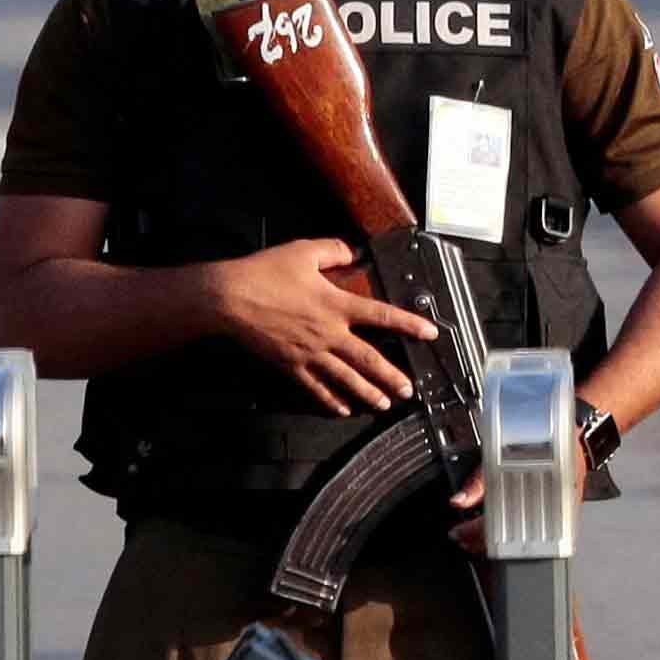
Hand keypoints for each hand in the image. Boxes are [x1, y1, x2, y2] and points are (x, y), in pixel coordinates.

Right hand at [205, 239, 432, 414]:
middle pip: (368, 359)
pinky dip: (330, 400)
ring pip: (345, 379)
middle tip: (409, 390)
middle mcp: (328, 333)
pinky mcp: (290, 365)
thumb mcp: (303, 251)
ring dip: (367, 393)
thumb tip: (353, 250)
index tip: (431, 334)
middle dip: (391, 376)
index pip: (381, 316)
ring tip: (384, 404)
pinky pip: (315, 388)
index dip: (409, 325)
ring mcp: (309, 353)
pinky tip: (343, 409)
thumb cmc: (264, 272)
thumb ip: (333, 250)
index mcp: (336, 304)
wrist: (228, 299)